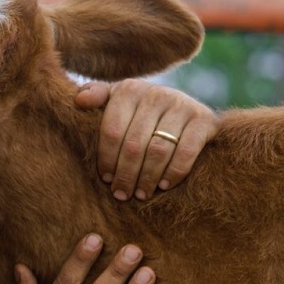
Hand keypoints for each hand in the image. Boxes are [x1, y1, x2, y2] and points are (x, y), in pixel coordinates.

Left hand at [76, 79, 217, 200]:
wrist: (187, 107)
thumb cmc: (141, 111)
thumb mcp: (117, 100)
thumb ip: (98, 97)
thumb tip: (79, 100)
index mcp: (129, 89)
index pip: (112, 131)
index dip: (107, 158)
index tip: (106, 179)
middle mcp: (156, 93)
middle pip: (134, 144)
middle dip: (126, 174)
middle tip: (121, 193)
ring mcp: (182, 105)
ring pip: (158, 150)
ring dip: (147, 177)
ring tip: (140, 193)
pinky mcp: (204, 119)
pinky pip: (186, 152)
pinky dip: (174, 172)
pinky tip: (164, 185)